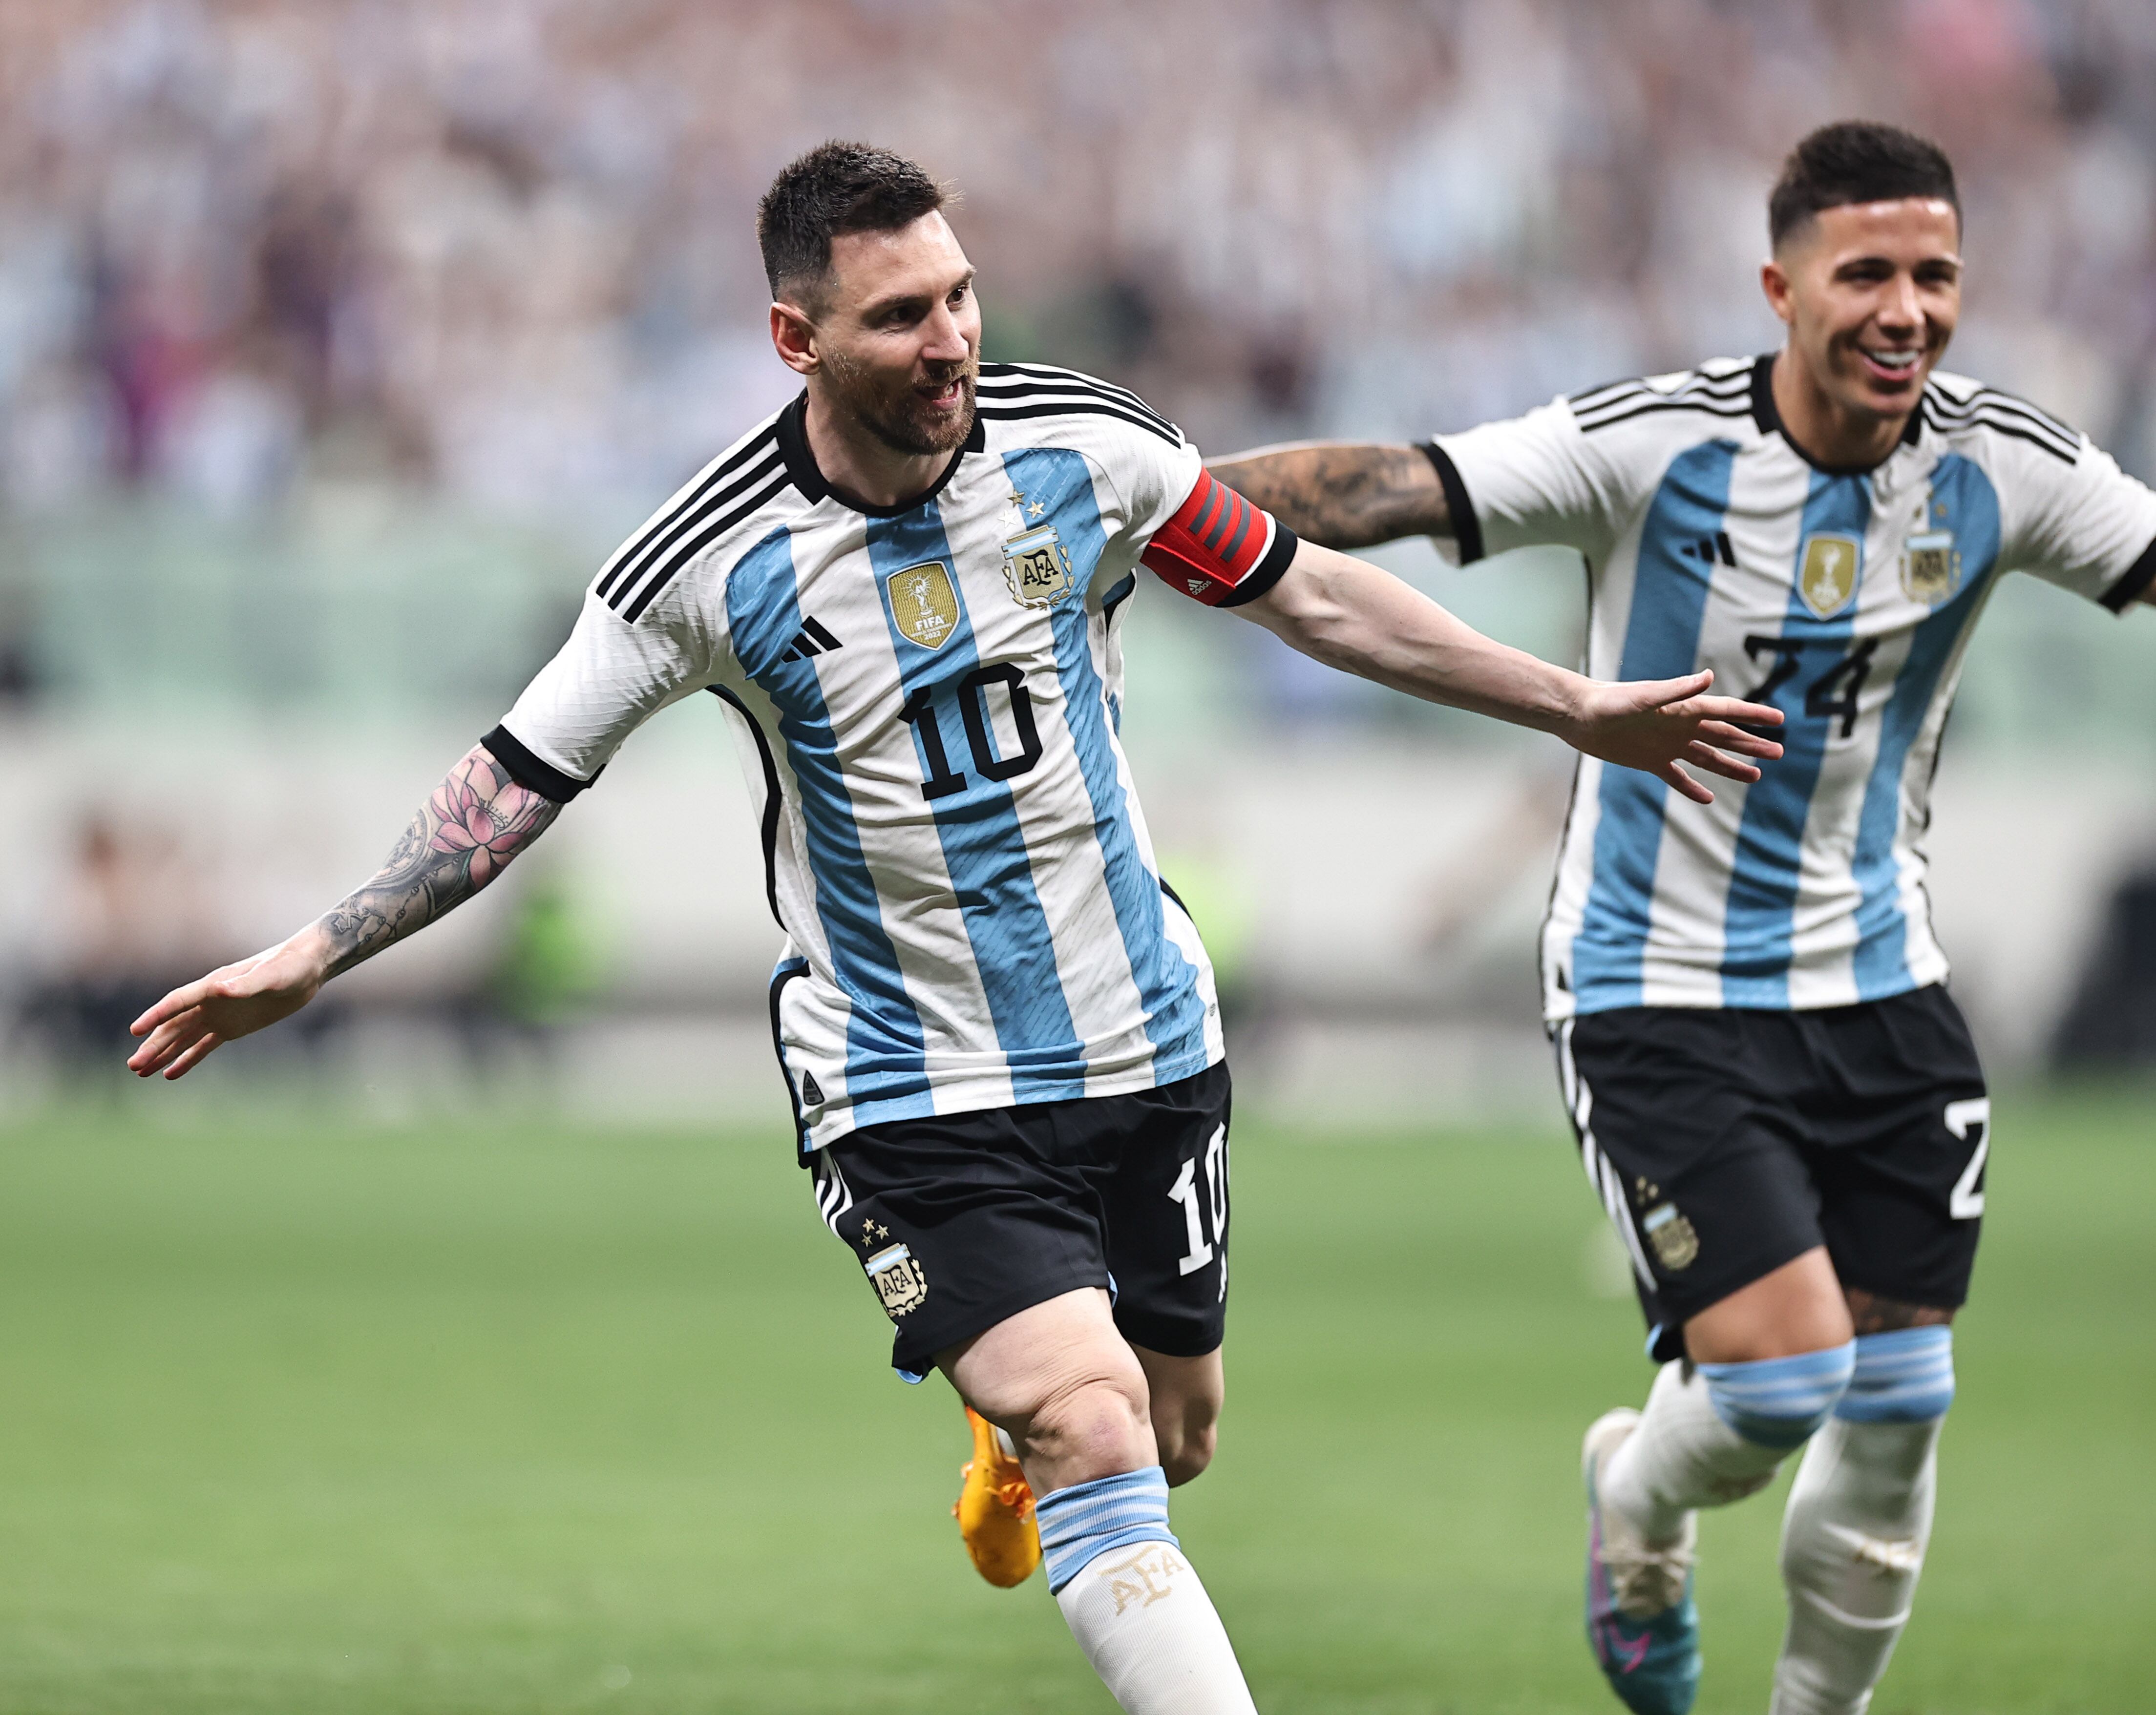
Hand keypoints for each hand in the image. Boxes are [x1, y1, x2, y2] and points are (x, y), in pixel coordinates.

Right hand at [126, 928, 331, 1079]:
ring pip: (183, 1038)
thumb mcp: (271, 976)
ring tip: (140, 1072)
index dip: (155, 1015)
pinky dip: (186, 1059)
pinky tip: (169, 1073)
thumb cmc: (289, 967)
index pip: (177, 1003)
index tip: (134, 1030)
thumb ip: (245, 984)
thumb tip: (218, 989)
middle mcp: (210, 1002)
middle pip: (174, 1026)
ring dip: (163, 1053)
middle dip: (153, 1045)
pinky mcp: (232, 1028)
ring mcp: (219, 1015)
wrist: (307, 969)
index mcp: (214, 986)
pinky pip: (203, 1046)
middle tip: (133, 1065)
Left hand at [1561, 670, 1783, 804]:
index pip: (1727, 711)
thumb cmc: (1610, 701)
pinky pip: (1677, 777)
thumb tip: (1709, 677)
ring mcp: (1666, 745)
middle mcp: (1680, 726)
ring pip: (1707, 758)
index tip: (1779, 720)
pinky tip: (1709, 798)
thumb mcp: (1645, 697)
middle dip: (1751, 745)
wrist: (1579, 716)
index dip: (1753, 716)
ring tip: (1756, 776)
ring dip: (1731, 767)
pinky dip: (1692, 788)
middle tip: (1779, 753)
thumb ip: (1677, 690)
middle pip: (1724, 736)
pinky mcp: (1649, 761)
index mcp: (1684, 708)